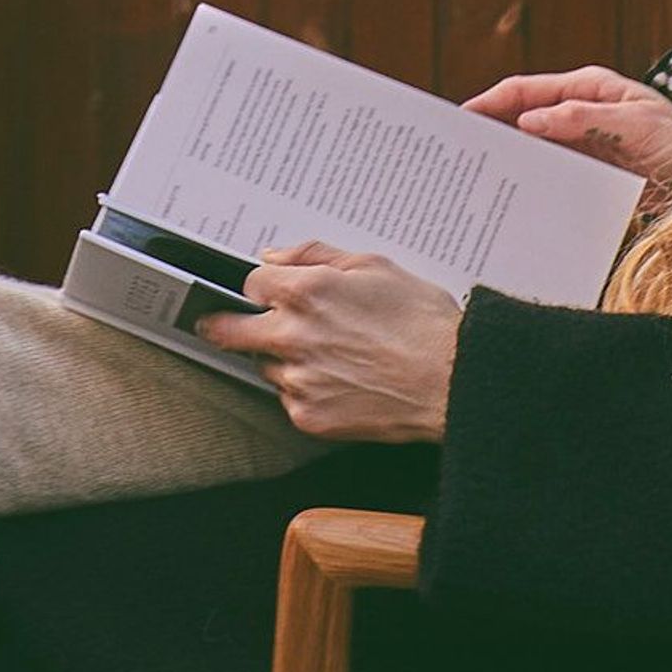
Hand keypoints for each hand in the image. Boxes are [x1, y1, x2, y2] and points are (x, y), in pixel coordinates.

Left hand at [202, 244, 462, 439]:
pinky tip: (338, 381)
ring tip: (326, 356)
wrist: (451, 381)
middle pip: (227, 329)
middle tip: (219, 324)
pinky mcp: (308, 416)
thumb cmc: (422, 324)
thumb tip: (276, 256)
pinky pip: (289, 399)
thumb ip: (315, 255)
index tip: (266, 292)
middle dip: (222, 324)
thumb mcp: (374, 266)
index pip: (250, 283)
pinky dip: (304, 391)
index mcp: (305, 292)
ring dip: (281, 359)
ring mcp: (298, 379)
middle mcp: (293, 335)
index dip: (262, 286)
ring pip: (265, 365)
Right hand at [467, 63, 671, 203]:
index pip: (526, 90)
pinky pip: (553, 172)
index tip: (462, 118)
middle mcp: (581, 111)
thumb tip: (531, 121)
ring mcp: (585, 142)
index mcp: (588, 88)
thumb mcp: (636, 125)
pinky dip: (532, 180)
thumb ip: (584, 118)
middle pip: (523, 117)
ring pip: (534, 147)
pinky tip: (516, 198)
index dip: (491, 102)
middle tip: (459, 153)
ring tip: (478, 179)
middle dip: (491, 131)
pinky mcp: (592, 170)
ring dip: (509, 159)